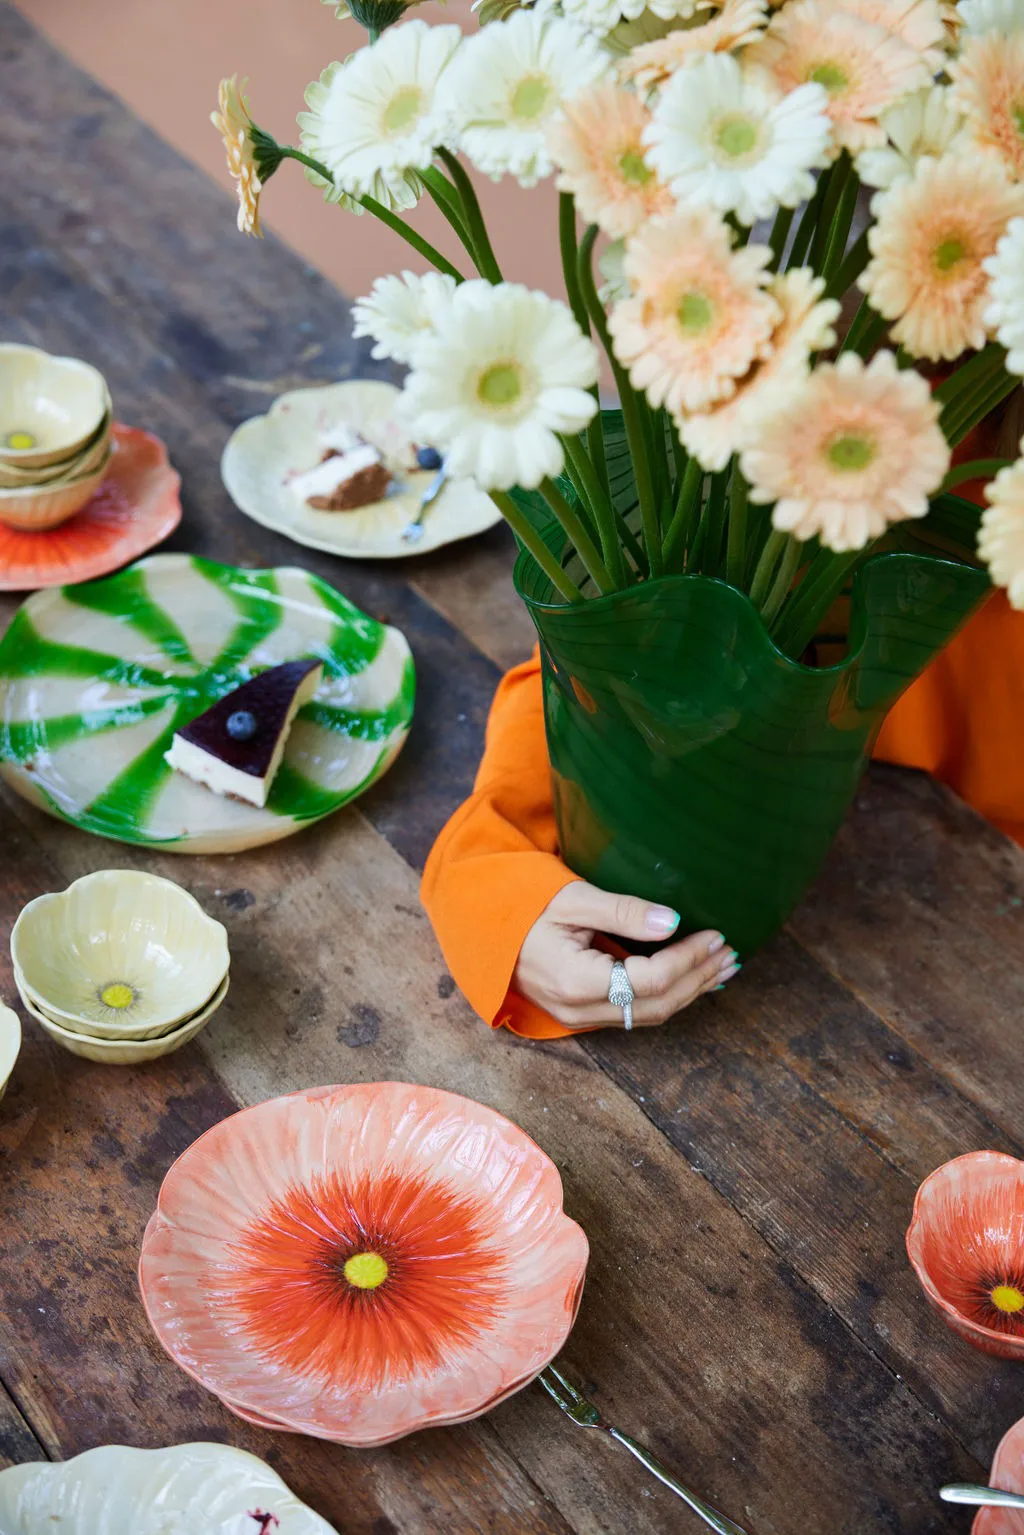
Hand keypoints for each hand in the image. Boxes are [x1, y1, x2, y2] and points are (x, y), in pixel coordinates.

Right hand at [513, 880, 739, 1031]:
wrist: (486, 931)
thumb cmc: (524, 907)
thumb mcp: (572, 899)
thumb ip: (623, 911)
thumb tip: (673, 921)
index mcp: (575, 980)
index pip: (650, 979)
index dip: (689, 959)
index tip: (715, 935)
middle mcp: (579, 1009)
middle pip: (657, 1005)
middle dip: (699, 979)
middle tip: (730, 952)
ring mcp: (579, 1017)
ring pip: (649, 1015)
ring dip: (689, 991)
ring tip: (721, 967)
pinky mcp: (582, 1014)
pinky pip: (634, 1012)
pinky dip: (667, 995)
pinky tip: (690, 979)